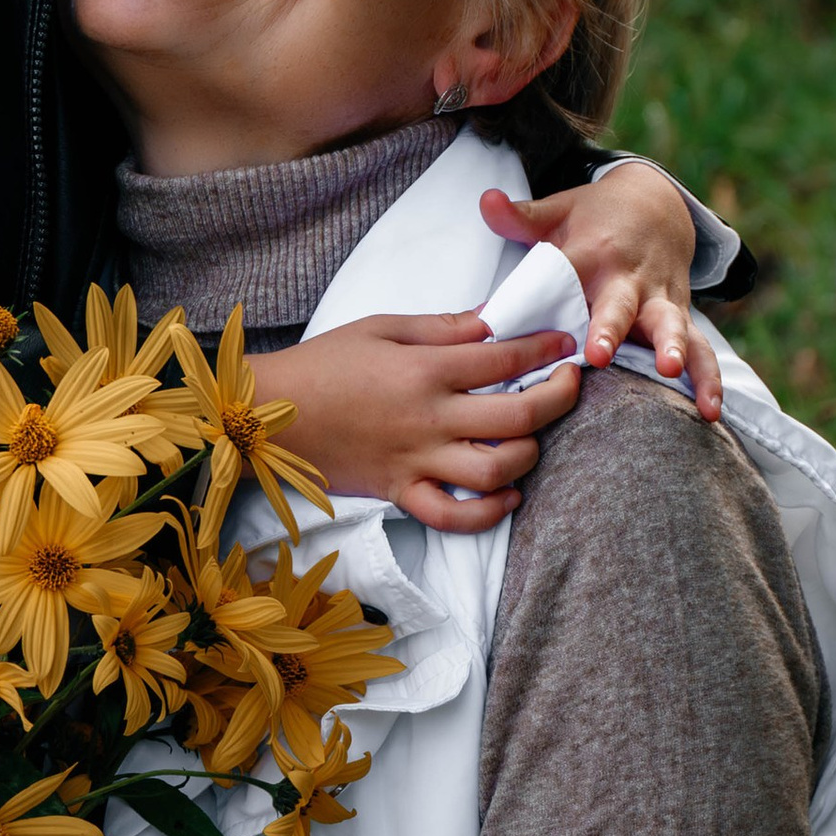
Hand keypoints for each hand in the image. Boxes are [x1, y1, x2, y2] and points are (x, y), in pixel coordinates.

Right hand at [253, 317, 582, 535]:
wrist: (266, 415)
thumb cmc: (322, 364)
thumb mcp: (380, 327)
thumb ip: (442, 327)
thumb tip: (492, 320)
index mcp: (424, 370)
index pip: (505, 359)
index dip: (545, 348)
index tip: (565, 343)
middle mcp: (428, 419)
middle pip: (518, 416)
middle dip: (559, 398)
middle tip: (569, 383)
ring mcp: (416, 461)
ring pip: (496, 470)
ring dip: (529, 454)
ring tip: (533, 436)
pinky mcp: (400, 493)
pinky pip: (454, 515)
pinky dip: (489, 512)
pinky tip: (508, 494)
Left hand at [482, 164, 723, 420]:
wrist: (657, 204)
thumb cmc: (595, 217)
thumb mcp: (560, 210)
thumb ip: (520, 216)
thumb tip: (486, 199)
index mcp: (592, 253)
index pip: (571, 274)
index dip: (557, 293)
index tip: (539, 314)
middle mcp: (628, 277)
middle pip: (620, 303)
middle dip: (610, 327)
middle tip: (600, 355)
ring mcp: (659, 298)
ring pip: (670, 324)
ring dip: (672, 347)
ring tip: (669, 371)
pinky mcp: (681, 315)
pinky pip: (701, 348)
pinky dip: (709, 378)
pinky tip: (710, 411)